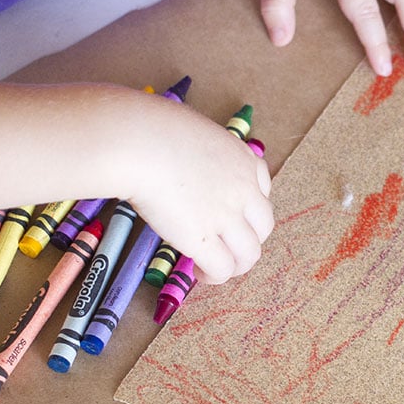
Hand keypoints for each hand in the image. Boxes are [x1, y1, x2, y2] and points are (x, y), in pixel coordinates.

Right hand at [128, 104, 274, 284]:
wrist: (139, 142)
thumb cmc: (151, 128)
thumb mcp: (192, 131)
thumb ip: (199, 152)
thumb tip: (180, 158)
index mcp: (243, 160)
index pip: (264, 188)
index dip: (249, 208)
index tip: (233, 215)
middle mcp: (244, 190)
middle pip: (264, 226)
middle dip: (248, 240)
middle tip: (226, 247)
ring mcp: (227, 216)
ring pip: (249, 254)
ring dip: (236, 266)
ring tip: (215, 269)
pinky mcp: (204, 239)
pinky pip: (222, 268)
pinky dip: (215, 276)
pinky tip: (200, 273)